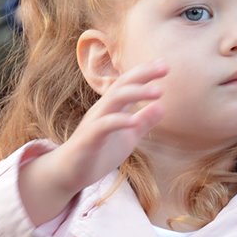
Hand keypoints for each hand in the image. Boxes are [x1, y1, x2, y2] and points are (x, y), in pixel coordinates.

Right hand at [19, 62, 167, 225]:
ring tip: (158, 92)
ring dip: (136, 93)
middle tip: (166, 68)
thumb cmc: (100, 151)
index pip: (128, 84)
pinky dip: (119, 121)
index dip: (145, 73)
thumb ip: (144, 121)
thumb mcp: (128, 136)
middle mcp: (102, 110)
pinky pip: (103, 126)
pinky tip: (135, 121)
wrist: (70, 172)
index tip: (165, 64)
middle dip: (142, 75)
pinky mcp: (88, 139)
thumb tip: (163, 107)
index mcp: (112, 108)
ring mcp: (94, 123)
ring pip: (113, 100)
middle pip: (121, 85)